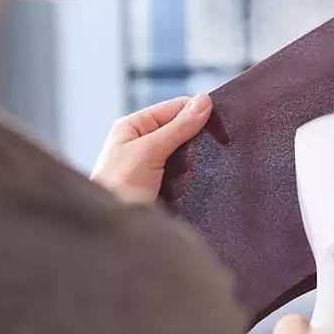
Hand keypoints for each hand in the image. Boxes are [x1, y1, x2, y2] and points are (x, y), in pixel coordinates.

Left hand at [91, 95, 211, 203]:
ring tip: (212, 165)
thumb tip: (204, 101)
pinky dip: (197, 175)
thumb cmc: (117, 187)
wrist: (113, 233)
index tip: (221, 121)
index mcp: (134, 126)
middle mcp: (144, 143)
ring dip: (199, 159)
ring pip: (187, 153)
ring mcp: (154, 165)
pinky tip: (207, 179)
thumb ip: (178, 127)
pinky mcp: (165, 185)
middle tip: (220, 145)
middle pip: (183, 129)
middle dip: (199, 138)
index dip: (197, 112)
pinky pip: (187, 173)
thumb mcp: (148, 151)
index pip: (174, 108)